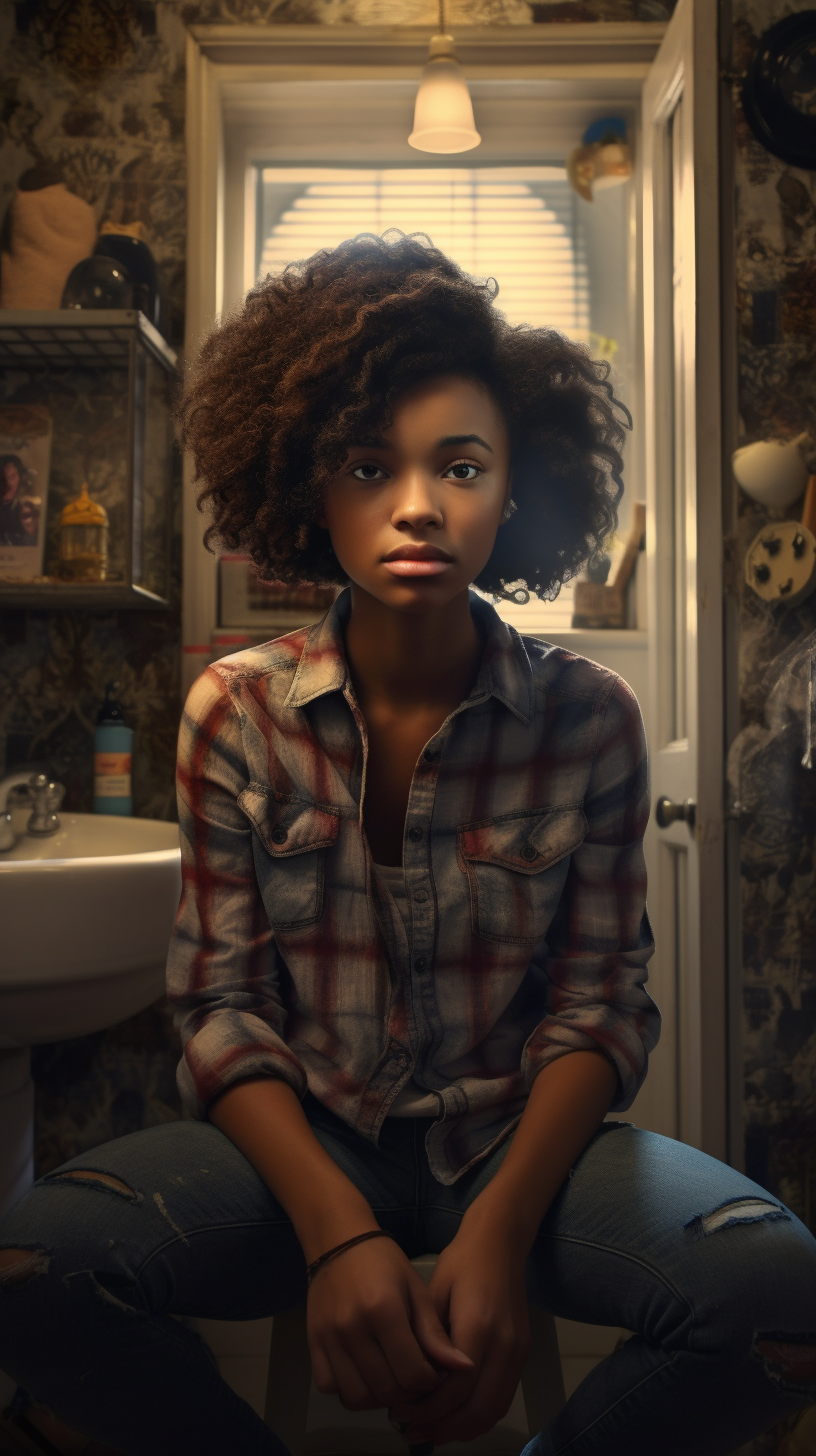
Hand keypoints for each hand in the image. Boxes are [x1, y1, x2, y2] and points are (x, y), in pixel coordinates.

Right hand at [306, 1234, 473, 1412]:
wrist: (338, 1241)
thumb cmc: (384, 1262)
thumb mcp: (416, 1290)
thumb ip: (434, 1333)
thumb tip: (464, 1368)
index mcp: (383, 1310)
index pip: (412, 1374)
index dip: (430, 1381)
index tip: (434, 1370)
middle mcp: (352, 1327)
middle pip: (386, 1391)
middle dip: (408, 1393)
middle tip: (415, 1376)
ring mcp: (329, 1338)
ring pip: (356, 1398)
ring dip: (378, 1398)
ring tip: (390, 1378)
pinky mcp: (312, 1343)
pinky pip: (329, 1387)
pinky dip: (348, 1390)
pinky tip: (364, 1374)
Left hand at [388, 1229, 530, 1444]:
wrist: (500, 1242)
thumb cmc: (462, 1262)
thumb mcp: (434, 1293)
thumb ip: (429, 1339)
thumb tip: (416, 1382)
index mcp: (479, 1326)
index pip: (456, 1387)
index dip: (429, 1409)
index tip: (402, 1413)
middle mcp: (504, 1344)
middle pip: (478, 1408)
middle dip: (443, 1427)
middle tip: (413, 1432)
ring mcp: (518, 1351)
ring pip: (494, 1410)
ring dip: (462, 1429)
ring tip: (430, 1433)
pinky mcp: (523, 1354)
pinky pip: (503, 1398)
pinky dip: (479, 1416)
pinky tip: (455, 1418)